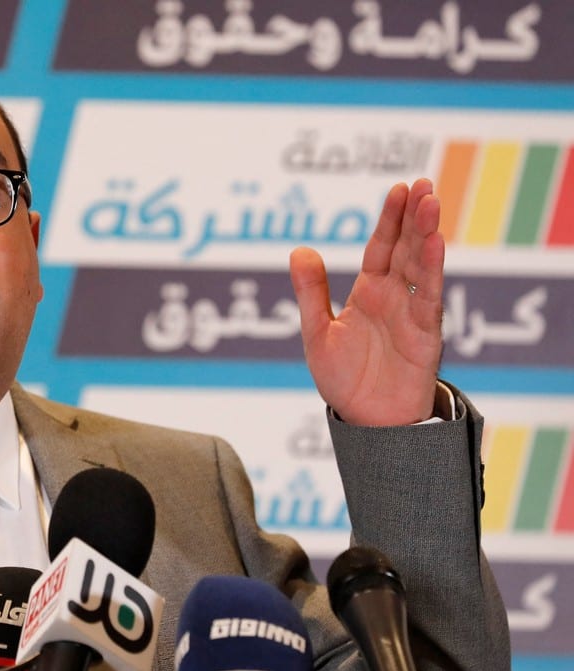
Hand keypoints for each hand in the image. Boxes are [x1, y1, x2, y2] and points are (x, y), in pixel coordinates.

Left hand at [289, 179, 443, 425]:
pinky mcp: (425, 337)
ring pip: (420, 267)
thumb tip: (299, 249)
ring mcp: (411, 315)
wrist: (366, 422)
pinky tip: (434, 244)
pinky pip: (428, 299)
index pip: (381, 247)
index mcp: (368, 293)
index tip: (400, 188)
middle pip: (405, 249)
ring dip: (426, 235)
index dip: (390, 219)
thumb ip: (311, 293)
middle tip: (423, 184)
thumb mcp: (317, 332)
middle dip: (414, 218)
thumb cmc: (344, 379)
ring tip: (431, 202)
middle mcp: (393, 298)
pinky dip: (430, 271)